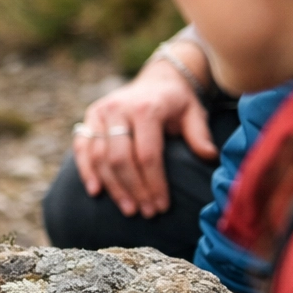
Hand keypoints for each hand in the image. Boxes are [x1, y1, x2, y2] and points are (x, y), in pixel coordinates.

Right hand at [74, 44, 215, 217]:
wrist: (157, 79)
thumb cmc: (178, 102)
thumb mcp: (194, 113)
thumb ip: (199, 135)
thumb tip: (209, 157)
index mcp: (146, 108)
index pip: (147, 154)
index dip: (154, 183)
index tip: (162, 206)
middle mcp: (119, 109)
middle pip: (120, 159)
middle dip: (133, 189)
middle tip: (146, 212)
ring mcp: (100, 112)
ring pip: (100, 157)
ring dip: (113, 187)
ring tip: (129, 209)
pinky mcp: (89, 117)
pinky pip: (82, 148)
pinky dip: (86, 170)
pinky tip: (96, 191)